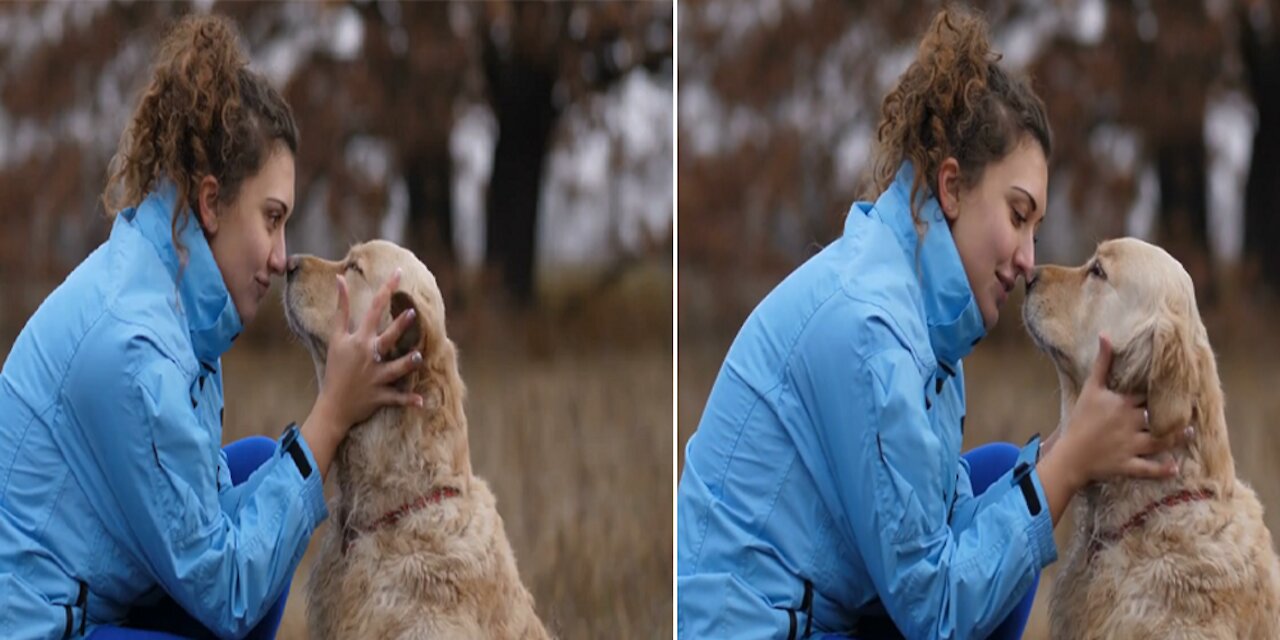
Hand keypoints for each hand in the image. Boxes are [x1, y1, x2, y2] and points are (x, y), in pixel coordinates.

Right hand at [300, 269, 424, 479]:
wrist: (332, 405)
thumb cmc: (336, 368)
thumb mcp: (336, 338)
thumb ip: (341, 308)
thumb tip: (340, 279)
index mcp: (359, 340)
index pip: (373, 310)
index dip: (386, 290)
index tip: (399, 273)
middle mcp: (369, 356)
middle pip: (386, 338)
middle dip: (399, 326)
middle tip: (412, 313)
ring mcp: (375, 377)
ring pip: (395, 369)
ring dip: (407, 363)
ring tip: (418, 356)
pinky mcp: (380, 395)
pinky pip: (397, 398)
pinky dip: (409, 400)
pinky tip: (422, 402)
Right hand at [1057, 334, 1185, 486]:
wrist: (1068, 454)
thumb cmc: (1079, 419)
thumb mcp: (1090, 389)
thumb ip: (1101, 363)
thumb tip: (1105, 335)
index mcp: (1122, 405)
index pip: (1148, 395)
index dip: (1162, 392)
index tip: (1177, 387)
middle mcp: (1130, 423)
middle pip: (1158, 417)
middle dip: (1174, 414)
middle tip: (1189, 410)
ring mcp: (1130, 445)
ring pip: (1160, 442)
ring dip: (1176, 438)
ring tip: (1188, 432)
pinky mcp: (1127, 465)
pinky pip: (1148, 468)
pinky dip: (1163, 469)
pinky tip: (1175, 467)